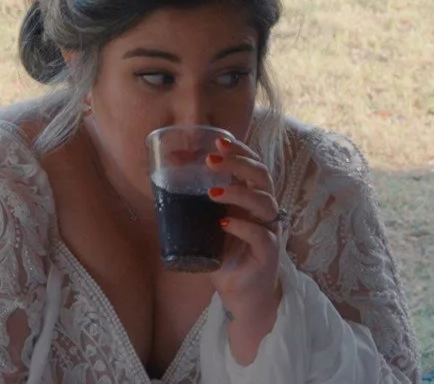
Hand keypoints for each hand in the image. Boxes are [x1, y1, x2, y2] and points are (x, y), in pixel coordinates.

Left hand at [207, 134, 284, 362]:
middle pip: (262, 177)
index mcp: (251, 198)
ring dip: (238, 193)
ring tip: (212, 192)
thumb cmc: (225, 252)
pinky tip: (225, 223)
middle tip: (211, 161)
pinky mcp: (268, 254)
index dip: (239, 151)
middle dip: (238, 164)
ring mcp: (269, 231)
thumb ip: (195, 198)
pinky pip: (261, 236)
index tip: (217, 141)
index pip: (252, 165)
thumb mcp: (207, 221)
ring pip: (264, 203)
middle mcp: (264, 210)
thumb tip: (164, 168)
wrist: (241, 293)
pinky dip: (244, 227)